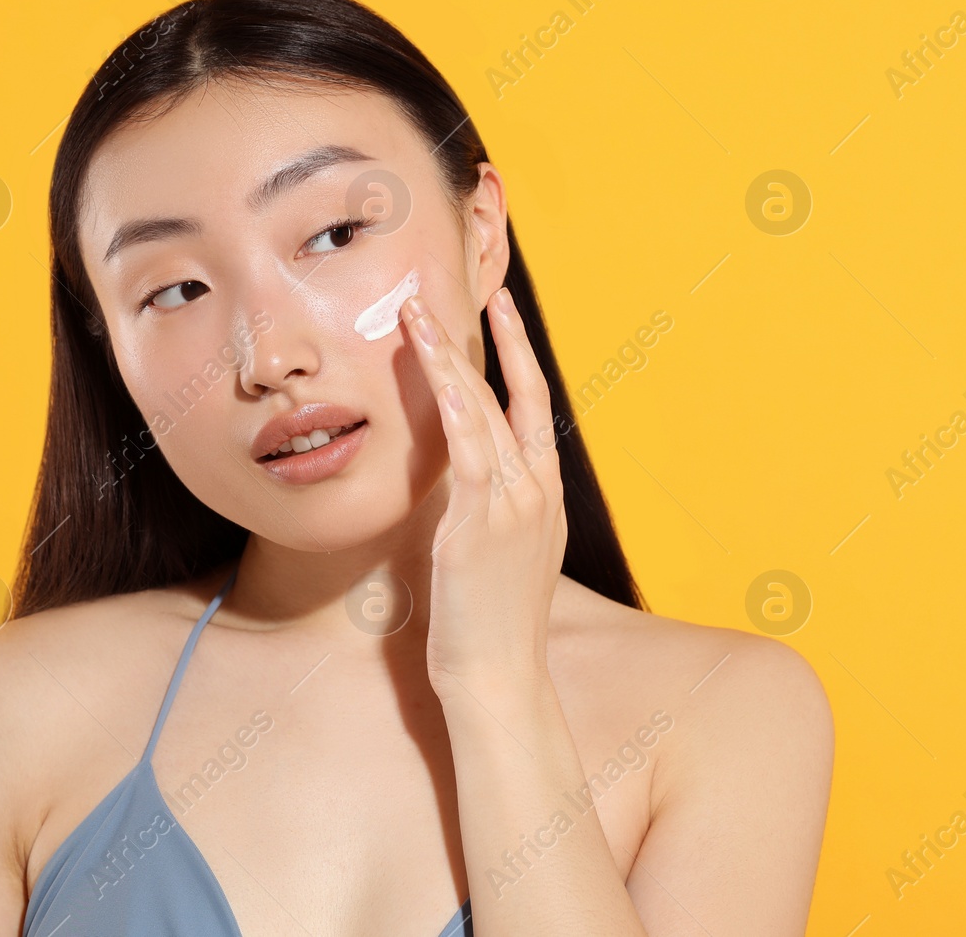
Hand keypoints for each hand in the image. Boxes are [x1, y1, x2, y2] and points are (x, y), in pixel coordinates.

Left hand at [399, 285, 567, 694]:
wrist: (498, 677)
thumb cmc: (490, 625)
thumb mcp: (497, 556)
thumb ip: (485, 511)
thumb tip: (458, 482)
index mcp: (545, 495)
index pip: (535, 407)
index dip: (521, 355)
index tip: (502, 313)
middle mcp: (539, 490)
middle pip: (519, 395)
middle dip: (498, 339)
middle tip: (475, 289)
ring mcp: (516, 505)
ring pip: (487, 411)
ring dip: (451, 359)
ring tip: (420, 317)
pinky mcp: (482, 524)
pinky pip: (470, 450)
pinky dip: (456, 406)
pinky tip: (437, 372)